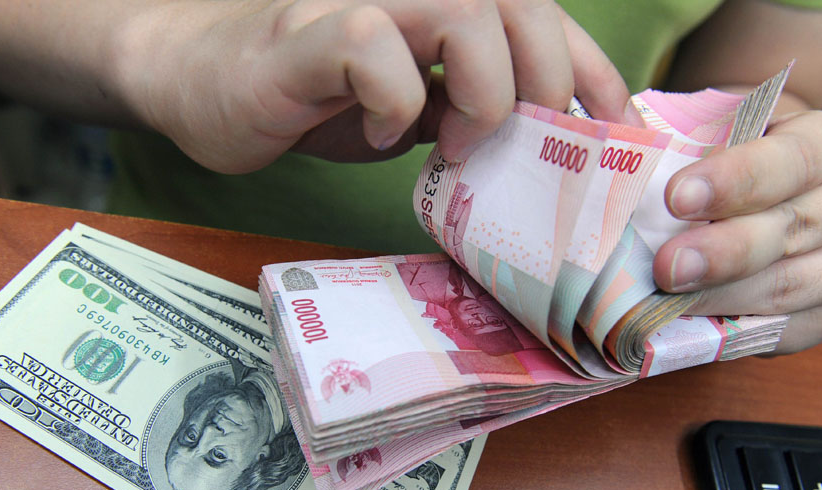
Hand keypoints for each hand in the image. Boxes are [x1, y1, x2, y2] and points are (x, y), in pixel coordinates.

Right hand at [118, 0, 635, 173]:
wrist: (204, 81)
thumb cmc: (316, 96)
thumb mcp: (413, 108)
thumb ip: (467, 107)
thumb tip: (540, 144)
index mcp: (443, 6)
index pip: (539, 17)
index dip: (591, 66)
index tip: (617, 125)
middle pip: (517, 2)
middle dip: (550, 76)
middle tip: (534, 143)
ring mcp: (358, 4)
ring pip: (460, 9)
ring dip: (482, 87)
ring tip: (459, 140)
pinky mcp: (305, 33)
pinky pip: (370, 45)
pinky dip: (392, 100)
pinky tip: (379, 132)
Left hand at [652, 110, 821, 352]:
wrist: (768, 200)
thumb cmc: (735, 162)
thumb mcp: (724, 135)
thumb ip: (693, 144)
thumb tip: (627, 159)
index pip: (796, 159)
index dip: (737, 179)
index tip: (677, 197)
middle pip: (794, 229)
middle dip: (723, 251)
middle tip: (665, 264)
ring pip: (789, 286)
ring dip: (720, 295)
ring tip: (666, 298)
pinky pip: (782, 328)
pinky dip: (730, 326)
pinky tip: (685, 322)